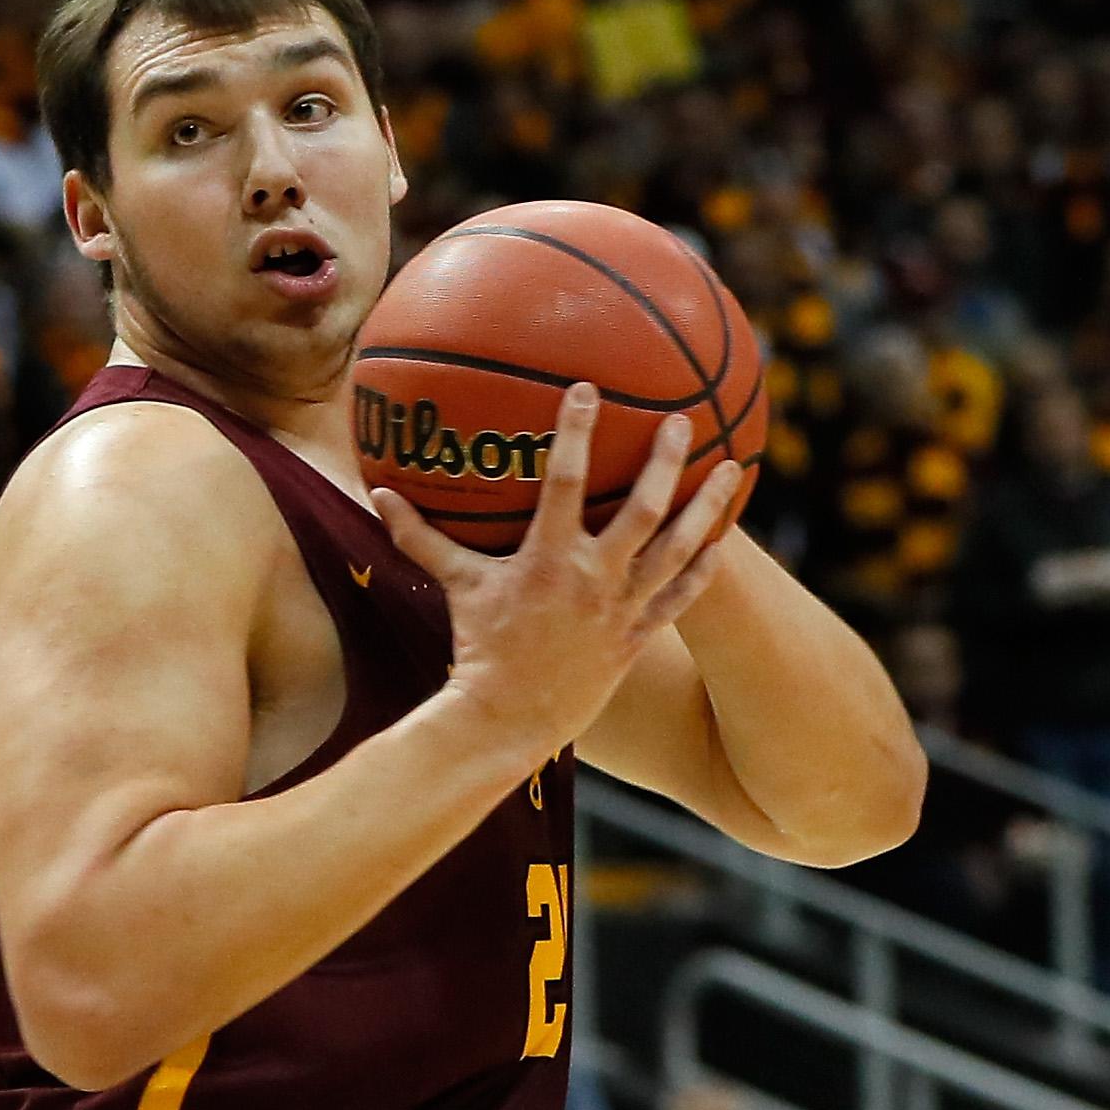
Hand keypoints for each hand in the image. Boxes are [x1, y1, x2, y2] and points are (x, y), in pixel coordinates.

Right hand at [373, 381, 740, 763]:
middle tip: (682, 420)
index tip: (587, 391)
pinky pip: (681, 598)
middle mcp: (593, 578)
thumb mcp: (453, 586)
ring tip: (730, 468)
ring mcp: (621, 608)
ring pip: (677, 547)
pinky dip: (704, 568)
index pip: (566, 482)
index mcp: (548, 559)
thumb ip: (420, 536)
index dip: (576, 432)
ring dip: (706, 504)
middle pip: (643, 508)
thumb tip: (379, 492)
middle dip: (664, 460)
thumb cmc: (478, 648)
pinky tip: (721, 541)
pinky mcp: (637, 635)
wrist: (508, 718)